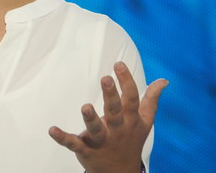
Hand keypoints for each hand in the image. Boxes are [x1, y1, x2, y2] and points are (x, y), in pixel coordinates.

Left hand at [48, 62, 167, 172]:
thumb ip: (152, 100)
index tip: (118, 64)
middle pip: (114, 111)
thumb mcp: (145, 122)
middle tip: (105, 78)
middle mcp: (117, 129)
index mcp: (130, 120)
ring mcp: (101, 141)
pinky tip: (52, 130)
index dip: (126, 81)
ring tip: (85, 106)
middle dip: (111, 96)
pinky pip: (74, 144)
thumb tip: (164, 80)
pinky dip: (62, 138)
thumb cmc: (131, 140)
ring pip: (96, 130)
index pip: (131, 99)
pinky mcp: (86, 150)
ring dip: (90, 119)